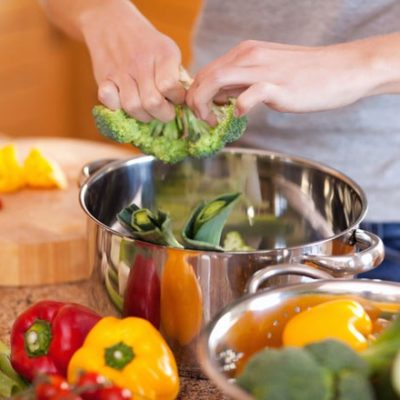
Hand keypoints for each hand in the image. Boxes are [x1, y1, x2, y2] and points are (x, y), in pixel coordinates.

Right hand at [81, 1, 184, 121]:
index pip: (170, 86)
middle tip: (164, 111)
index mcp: (162, 55)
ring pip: (133, 107)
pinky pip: (108, 100)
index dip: (176, 98)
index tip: (177, 98)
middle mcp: (141, 63)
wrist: (113, 23)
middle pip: (152, 102)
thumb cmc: (148, 45)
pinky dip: (116, 106)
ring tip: (148, 110)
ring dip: (143, 116)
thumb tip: (187, 104)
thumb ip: (177, 76)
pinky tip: (124, 102)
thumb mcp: (168, 52)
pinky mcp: (103, 78)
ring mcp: (121, 72)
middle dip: (163, 114)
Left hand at [186, 39, 381, 120]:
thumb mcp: (265, 72)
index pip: (206, 71)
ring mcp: (263, 70)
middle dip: (195, 101)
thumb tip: (219, 97)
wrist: (342, 69)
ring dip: (206, 104)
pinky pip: (249, 95)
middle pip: (205, 76)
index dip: (197, 94)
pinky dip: (239, 107)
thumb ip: (240, 82)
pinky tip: (242, 115)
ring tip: (212, 122)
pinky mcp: (278, 86)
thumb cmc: (304, 75)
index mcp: (244, 53)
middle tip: (203, 120)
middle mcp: (248, 56)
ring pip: (217, 81)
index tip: (203, 112)